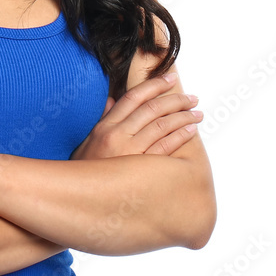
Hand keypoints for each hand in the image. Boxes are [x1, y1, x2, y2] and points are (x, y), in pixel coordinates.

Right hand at [69, 73, 200, 160]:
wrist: (78, 197)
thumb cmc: (84, 171)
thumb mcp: (87, 142)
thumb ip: (102, 120)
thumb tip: (111, 100)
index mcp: (105, 125)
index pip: (133, 96)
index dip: (154, 84)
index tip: (170, 78)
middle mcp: (117, 134)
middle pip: (152, 108)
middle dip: (175, 100)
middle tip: (192, 98)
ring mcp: (129, 151)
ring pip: (161, 125)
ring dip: (183, 117)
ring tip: (197, 114)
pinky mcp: (140, 169)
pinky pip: (165, 147)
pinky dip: (180, 136)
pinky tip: (190, 131)